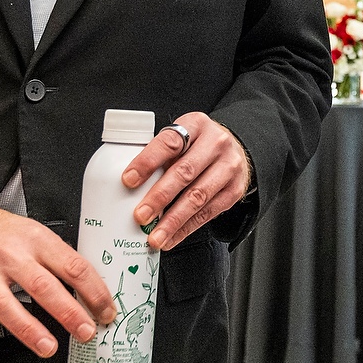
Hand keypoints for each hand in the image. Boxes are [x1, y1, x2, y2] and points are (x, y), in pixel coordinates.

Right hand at [0, 189, 117, 362]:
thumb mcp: (34, 231)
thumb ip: (58, 258)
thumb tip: (91, 289)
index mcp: (34, 240)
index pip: (71, 265)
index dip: (93, 291)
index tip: (106, 311)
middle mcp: (8, 256)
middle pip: (42, 286)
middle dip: (68, 311)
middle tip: (86, 331)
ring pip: (6, 305)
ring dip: (28, 330)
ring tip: (48, 348)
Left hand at [122, 112, 250, 250]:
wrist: (234, 150)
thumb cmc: (197, 145)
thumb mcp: (182, 137)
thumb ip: (160, 154)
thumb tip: (128, 184)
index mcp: (196, 125)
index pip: (169, 142)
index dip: (147, 162)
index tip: (128, 180)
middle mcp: (216, 143)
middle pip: (184, 172)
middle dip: (159, 197)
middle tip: (140, 215)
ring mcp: (229, 167)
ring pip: (197, 197)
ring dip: (173, 221)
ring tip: (155, 236)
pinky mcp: (234, 190)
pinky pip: (208, 213)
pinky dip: (187, 228)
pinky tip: (172, 237)